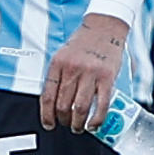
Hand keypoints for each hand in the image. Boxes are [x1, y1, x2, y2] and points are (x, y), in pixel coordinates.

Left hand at [40, 15, 125, 131]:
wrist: (104, 26)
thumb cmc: (82, 42)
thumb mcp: (63, 55)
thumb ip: (59, 76)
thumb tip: (53, 102)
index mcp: (57, 64)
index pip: (47, 96)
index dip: (47, 115)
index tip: (49, 124)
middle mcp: (72, 69)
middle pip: (63, 105)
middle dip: (63, 121)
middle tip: (66, 125)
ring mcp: (90, 74)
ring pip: (80, 108)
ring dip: (78, 123)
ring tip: (79, 128)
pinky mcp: (107, 77)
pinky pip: (101, 104)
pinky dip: (96, 119)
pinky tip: (93, 125)